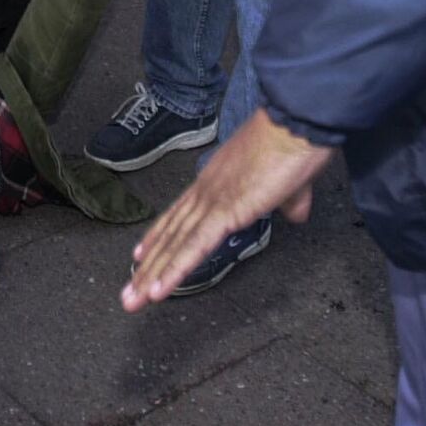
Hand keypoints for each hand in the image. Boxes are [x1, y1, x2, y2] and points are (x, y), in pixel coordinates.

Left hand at [121, 109, 334, 311]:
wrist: (296, 124)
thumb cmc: (295, 145)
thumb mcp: (291, 184)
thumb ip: (289, 202)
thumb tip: (295, 215)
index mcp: (217, 181)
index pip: (179, 214)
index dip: (159, 236)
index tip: (141, 255)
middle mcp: (207, 190)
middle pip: (171, 234)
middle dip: (149, 266)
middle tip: (129, 293)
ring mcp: (212, 201)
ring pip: (176, 245)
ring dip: (153, 275)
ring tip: (134, 300)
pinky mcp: (225, 211)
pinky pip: (194, 247)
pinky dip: (175, 269)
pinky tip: (159, 289)